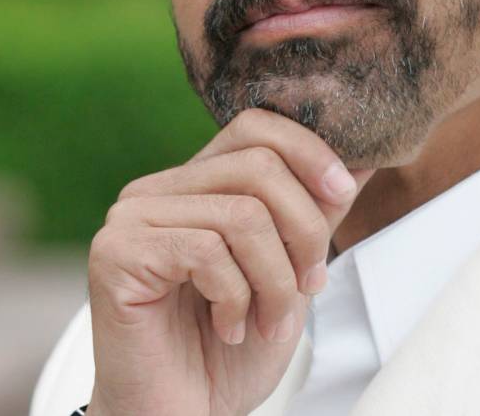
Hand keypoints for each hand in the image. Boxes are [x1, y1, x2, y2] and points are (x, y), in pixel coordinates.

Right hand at [85, 108, 374, 415]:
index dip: (309, 151)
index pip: (255, 127)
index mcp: (195, 185)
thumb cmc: (229, 352)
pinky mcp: (117, 254)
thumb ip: (314, 215)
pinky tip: (228, 328)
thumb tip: (362, 161)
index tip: (342, 193)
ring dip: (275, 281)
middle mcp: (156, 190)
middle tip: (308, 288)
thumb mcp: (290, 274)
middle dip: (304, 231)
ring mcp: (131, 219)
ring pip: (242, 214)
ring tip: (268, 323)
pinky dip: (236, 298)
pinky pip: (206, 251)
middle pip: (258, 166)